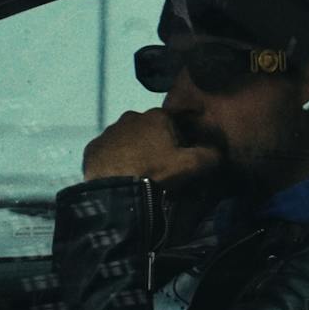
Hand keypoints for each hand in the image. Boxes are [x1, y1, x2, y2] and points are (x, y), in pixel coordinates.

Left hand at [82, 108, 221, 184]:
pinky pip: (109, 151)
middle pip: (150, 128)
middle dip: (156, 142)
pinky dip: (116, 159)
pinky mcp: (92, 147)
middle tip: (160, 165)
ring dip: (135, 149)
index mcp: (157, 116)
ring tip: (139, 171)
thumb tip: (216, 149)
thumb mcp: (193, 165)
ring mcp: (108, 131)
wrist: (116, 193)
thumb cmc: (157, 172)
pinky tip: (121, 174)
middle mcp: (131, 117)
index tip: (182, 156)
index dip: (181, 139)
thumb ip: (211, 153)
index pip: (176, 122)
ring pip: (128, 138)